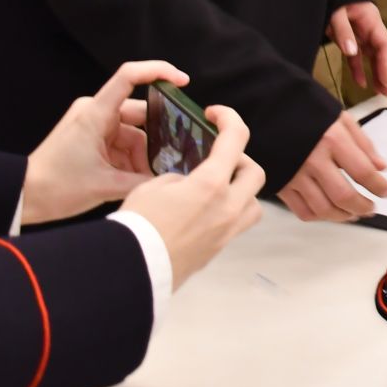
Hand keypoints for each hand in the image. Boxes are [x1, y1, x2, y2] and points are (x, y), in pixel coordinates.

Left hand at [22, 60, 188, 225]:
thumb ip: (142, 181)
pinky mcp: (89, 138)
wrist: (21, 197)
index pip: (130, 76)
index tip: (183, 81)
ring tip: (144, 179)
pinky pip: (120, 142)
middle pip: (139, 114)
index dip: (159, 71)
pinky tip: (133, 179)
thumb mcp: (104, 186)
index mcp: (95, 113)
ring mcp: (91, 124)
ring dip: (140, 155)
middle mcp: (94, 112)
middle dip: (155, 139)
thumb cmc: (54, 186)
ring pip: (132, 133)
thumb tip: (170, 179)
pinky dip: (129, 160)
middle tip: (168, 160)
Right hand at [121, 105, 263, 289]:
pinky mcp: (217, 250)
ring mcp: (226, 232)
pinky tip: (204, 210)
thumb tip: (189, 184)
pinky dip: (229, 211)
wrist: (131, 271)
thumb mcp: (153, 187)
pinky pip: (236, 225)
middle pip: (255, 173)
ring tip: (217, 186)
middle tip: (218, 157)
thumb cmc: (137, 226)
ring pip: (253, 204)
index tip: (216, 114)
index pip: (236, 138)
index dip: (230, 118)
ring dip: (242, 190)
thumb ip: (180, 179)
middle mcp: (228, 208)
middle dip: (241, 159)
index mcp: (212, 185)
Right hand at [277, 112, 386, 222]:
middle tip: (371, 209)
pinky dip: (319, 217)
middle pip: (343, 196)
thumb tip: (382, 167)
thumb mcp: (340, 118)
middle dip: (362, 207)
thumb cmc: (307, 111)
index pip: (363, 171)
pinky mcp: (281, 184)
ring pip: (323, 209)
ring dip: (343, 216)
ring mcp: (295, 174)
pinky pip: (302, 211)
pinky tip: (329, 212)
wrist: (267, 108)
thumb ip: (363, 144)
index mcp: (332, 139)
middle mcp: (314, 160)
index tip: (386, 192)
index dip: (378, 186)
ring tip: (353, 213)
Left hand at [326, 2, 386, 96]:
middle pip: (381, 52)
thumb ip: (343, 31)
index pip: (384, 45)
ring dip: (375, 72)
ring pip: (370, 56)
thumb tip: (352, 52)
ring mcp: (359, 32)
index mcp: (371, 19)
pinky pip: (356, 56)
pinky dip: (358, 69)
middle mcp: (368, 27)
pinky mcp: (348, 37)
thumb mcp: (336, 12)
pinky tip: (361, 83)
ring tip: (379, 92)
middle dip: (385, 72)